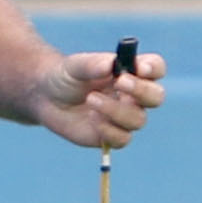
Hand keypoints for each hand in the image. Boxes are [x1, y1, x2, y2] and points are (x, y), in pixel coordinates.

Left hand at [34, 50, 166, 149]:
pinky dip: (108, 129)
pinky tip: (91, 118)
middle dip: (142, 91)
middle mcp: (133, 96)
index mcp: (131, 73)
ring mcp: (124, 117)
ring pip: (138, 120)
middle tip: (120, 82)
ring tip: (91, 99)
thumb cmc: (65, 76)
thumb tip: (111, 64)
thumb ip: (93, 64)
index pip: (155, 68)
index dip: (153, 68)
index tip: (140, 67)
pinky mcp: (112, 136)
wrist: (46, 97)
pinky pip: (123, 138)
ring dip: (116, 110)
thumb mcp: (75, 66)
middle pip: (156, 96)